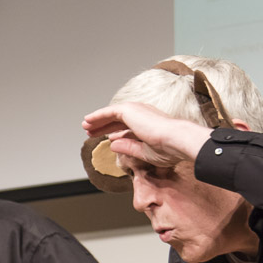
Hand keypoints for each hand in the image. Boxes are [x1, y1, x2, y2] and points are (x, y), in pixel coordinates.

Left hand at [82, 102, 216, 166]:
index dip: (115, 133)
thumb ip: (128, 147)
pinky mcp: (129, 110)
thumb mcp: (144, 152)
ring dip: (98, 121)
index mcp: (148, 124)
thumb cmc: (168, 149)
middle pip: (117, 120)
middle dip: (104, 126)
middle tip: (91, 132)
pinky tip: (88, 121)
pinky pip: (108, 112)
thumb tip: (112, 145)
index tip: (107, 138)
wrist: (176, 141)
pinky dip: (97, 116)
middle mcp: (142, 114)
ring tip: (86, 127)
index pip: (128, 127)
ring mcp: (136, 111)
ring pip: (111, 115)